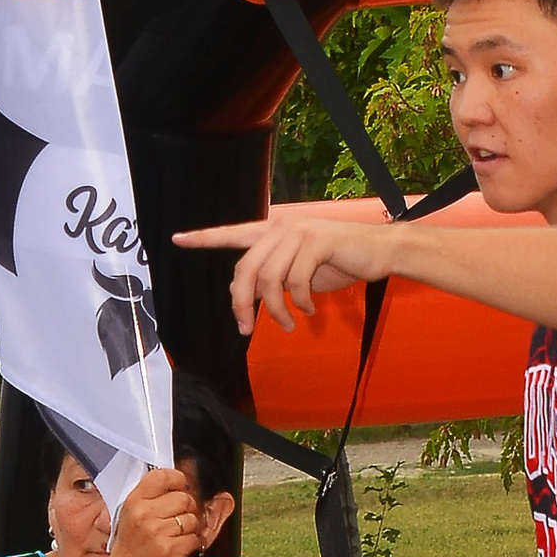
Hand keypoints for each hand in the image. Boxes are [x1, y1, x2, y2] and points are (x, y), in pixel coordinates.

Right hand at [94, 462, 204, 556]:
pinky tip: (177, 546)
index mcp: (134, 501)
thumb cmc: (130, 546)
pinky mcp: (170, 550)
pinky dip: (191, 543)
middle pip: (184, 498)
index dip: (178, 479)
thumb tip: (178, 482)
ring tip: (174, 535)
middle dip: (187, 508)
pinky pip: (194, 538)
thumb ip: (150, 496)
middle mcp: (144, 514)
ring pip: (192, 519)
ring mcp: (158, 532)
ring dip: (189, 528)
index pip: (163, 476)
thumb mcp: (130, 514)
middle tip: (177, 518)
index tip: (182, 485)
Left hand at [176, 203, 396, 333]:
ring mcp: (299, 232)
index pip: (232, 232)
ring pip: (269, 280)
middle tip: (246, 329)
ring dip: (276, 311)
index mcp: (273, 231)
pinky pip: (296, 282)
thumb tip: (245, 300)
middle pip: (245, 269)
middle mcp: (280, 227)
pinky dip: (300, 303)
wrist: (378, 251)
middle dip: (242, 304)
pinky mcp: (317, 242)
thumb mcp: (298, 271)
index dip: (204, 237)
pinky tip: (309, 311)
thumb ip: (272, 278)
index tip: (178, 239)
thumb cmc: (338, 261)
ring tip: (290, 324)